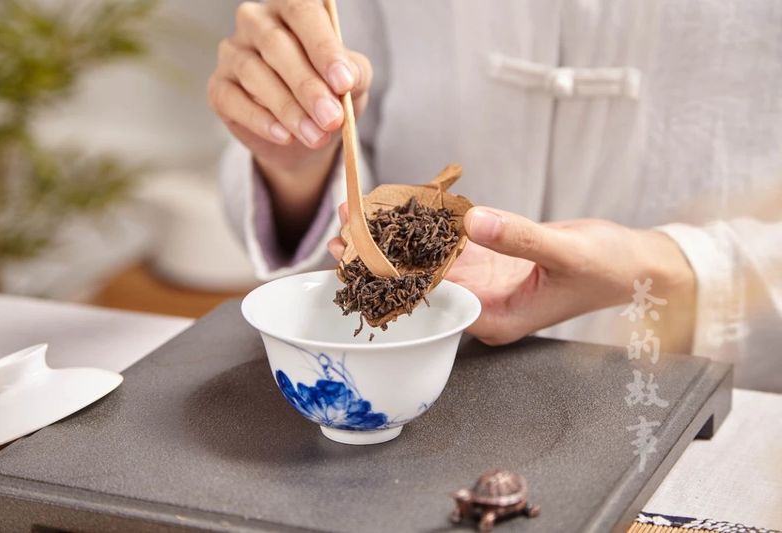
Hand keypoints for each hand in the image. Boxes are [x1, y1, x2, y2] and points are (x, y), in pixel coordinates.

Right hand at [208, 0, 372, 241]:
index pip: (303, 12)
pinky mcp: (218, 87)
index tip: (343, 83)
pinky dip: (260, 120)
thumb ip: (354, 74)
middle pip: (276, 44)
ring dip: (288, 109)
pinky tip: (284, 136)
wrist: (306, 139)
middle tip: (331, 118)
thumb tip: (346, 78)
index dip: (323, 47)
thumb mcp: (352, 82)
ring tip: (315, 136)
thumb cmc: (329, 95)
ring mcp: (233, 53)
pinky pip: (233, 99)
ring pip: (254, 73)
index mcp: (291, 10)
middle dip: (307, 86)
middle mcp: (256, 22)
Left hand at [328, 205, 695, 348]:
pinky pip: (451, 241)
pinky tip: (399, 206)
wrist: (634, 264)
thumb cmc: (610, 269)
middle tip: (340, 230)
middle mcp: (480, 306)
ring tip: (358, 213)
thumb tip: (472, 221)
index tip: (357, 253)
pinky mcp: (489, 260)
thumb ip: (520, 238)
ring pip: (430, 259)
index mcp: (493, 320)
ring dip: (397, 237)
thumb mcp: (567, 253)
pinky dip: (427, 224)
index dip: (390, 275)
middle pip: (420, 281)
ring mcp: (483, 283)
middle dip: (381, 256)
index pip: (431, 299)